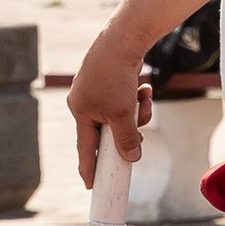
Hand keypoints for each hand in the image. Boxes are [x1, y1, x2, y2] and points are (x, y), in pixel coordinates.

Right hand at [67, 22, 152, 186]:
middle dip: (128, 129)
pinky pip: (126, 99)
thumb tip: (131, 158)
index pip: (85, 147)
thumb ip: (126, 138)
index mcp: (80, 110)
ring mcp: (97, 89)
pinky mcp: (111, 79)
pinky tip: (144, 87)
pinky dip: (138, 98)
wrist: (123, 39)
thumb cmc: (116, 76)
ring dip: (137, 111)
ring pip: (121, 115)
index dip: (89, 167)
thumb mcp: (122, 113)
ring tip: (144, 98)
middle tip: (140, 136)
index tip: (91, 185)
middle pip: (109, 130)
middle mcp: (85, 101)